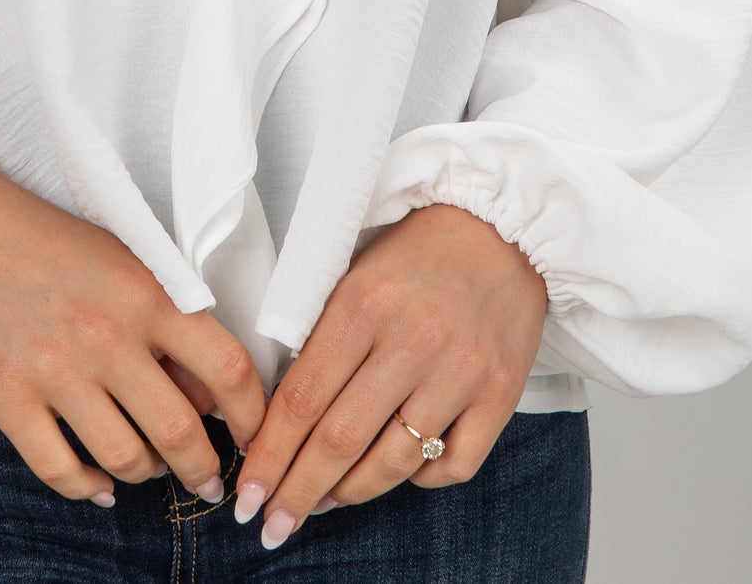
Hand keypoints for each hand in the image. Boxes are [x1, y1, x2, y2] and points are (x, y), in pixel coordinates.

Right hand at [0, 113, 266, 506]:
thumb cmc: (44, 238)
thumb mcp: (121, 260)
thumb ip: (167, 319)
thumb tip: (208, 396)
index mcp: (146, 293)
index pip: (228, 369)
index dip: (254, 417)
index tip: (257, 438)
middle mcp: (107, 336)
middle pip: (181, 431)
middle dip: (204, 468)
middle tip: (208, 479)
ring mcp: (55, 371)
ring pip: (126, 458)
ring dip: (148, 474)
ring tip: (151, 470)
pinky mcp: (7, 398)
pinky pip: (61, 470)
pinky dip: (88, 487)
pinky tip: (98, 483)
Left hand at [231, 203, 549, 549]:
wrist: (502, 226)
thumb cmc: (417, 250)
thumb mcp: (355, 272)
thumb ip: (321, 334)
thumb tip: (282, 413)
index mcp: (364, 304)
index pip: (303, 398)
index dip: (270, 454)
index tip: (248, 492)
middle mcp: (412, 342)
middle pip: (340, 440)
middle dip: (298, 490)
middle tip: (272, 524)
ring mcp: (460, 373)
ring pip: (393, 462)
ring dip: (350, 493)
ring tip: (322, 502)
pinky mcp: (500, 396)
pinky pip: (453, 465)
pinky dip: (419, 479)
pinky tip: (396, 471)